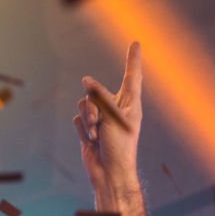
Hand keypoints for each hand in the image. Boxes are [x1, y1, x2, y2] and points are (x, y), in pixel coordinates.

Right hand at [74, 42, 142, 197]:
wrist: (109, 173)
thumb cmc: (119, 147)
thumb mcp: (113, 117)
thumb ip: (100, 95)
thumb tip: (86, 80)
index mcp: (130, 104)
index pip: (132, 76)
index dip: (133, 59)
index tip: (136, 43)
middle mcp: (117, 108)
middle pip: (97, 91)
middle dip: (94, 106)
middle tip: (100, 124)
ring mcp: (102, 118)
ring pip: (85, 103)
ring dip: (87, 119)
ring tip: (96, 134)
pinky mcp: (89, 128)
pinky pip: (78, 118)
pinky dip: (82, 129)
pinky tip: (91, 141)